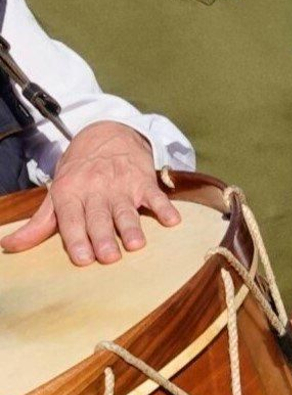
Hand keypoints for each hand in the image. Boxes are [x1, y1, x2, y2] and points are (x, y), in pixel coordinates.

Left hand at [0, 121, 181, 264]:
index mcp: (70, 192)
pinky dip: (165, 208)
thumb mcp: (57, 193)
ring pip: (126, 209)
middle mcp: (95, 189)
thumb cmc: (80, 172)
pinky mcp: (144, 181)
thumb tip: (10, 246)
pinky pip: (156, 196)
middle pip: (99, 217)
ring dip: (132, 226)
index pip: (71, 219)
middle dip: (103, 237)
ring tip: (136, 245)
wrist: (108, 135)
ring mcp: (122, 185)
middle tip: (109, 257)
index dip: (77, 238)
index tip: (83, 259)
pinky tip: (172, 221)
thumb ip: (40, 223)